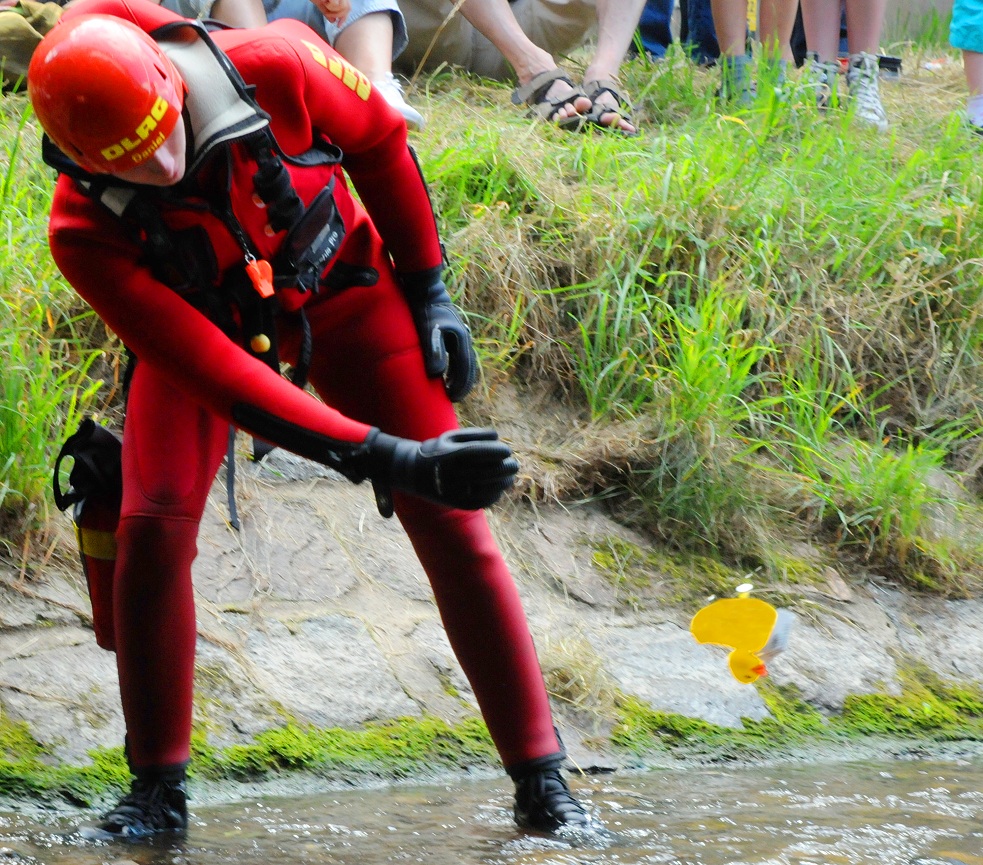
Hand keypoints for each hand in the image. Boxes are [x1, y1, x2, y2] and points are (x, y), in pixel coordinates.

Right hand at [310, 0, 348, 24]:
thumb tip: (333, 21)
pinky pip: (335, 4)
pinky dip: (328, 5)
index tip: (338, 25)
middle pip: (347, 8)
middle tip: (327, 13)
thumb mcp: (320, 3)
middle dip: (337, 15)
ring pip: (342, 7)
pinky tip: (323, 1)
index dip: (344, 18)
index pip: (348, 8)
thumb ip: (327, 11)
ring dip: (332, 10)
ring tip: (324, 3)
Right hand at [365, 428, 517, 514]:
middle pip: (484, 472)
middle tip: (515, 465)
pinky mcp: (456, 504)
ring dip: (502, 483)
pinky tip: (499, 488)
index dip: (496, 452)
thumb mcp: (450, 437)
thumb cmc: (437, 451)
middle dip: (504, 469)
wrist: (413, 473)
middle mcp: (450, 474)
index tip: (507, 450)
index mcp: (448, 455)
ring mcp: (453, 491)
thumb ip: (474, 434)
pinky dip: (493, 496)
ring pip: (484, 489)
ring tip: (509, 477)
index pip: (477, 453)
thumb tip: (497, 436)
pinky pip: (480, 502)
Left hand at [400, 267, 477, 401]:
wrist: (425, 289)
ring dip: (460, 377)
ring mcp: (460, 336)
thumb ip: (433, 351)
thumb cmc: (424, 310)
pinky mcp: (453, 334)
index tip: (452, 398)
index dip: (460, 386)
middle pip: (469, 367)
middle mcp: (464, 338)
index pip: (465, 369)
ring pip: (465, 362)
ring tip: (451, 391)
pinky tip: (447, 375)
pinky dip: (456, 368)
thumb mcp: (427, 330)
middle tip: (453, 399)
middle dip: (463, 385)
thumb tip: (437, 374)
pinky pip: (459, 356)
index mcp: (461, 340)